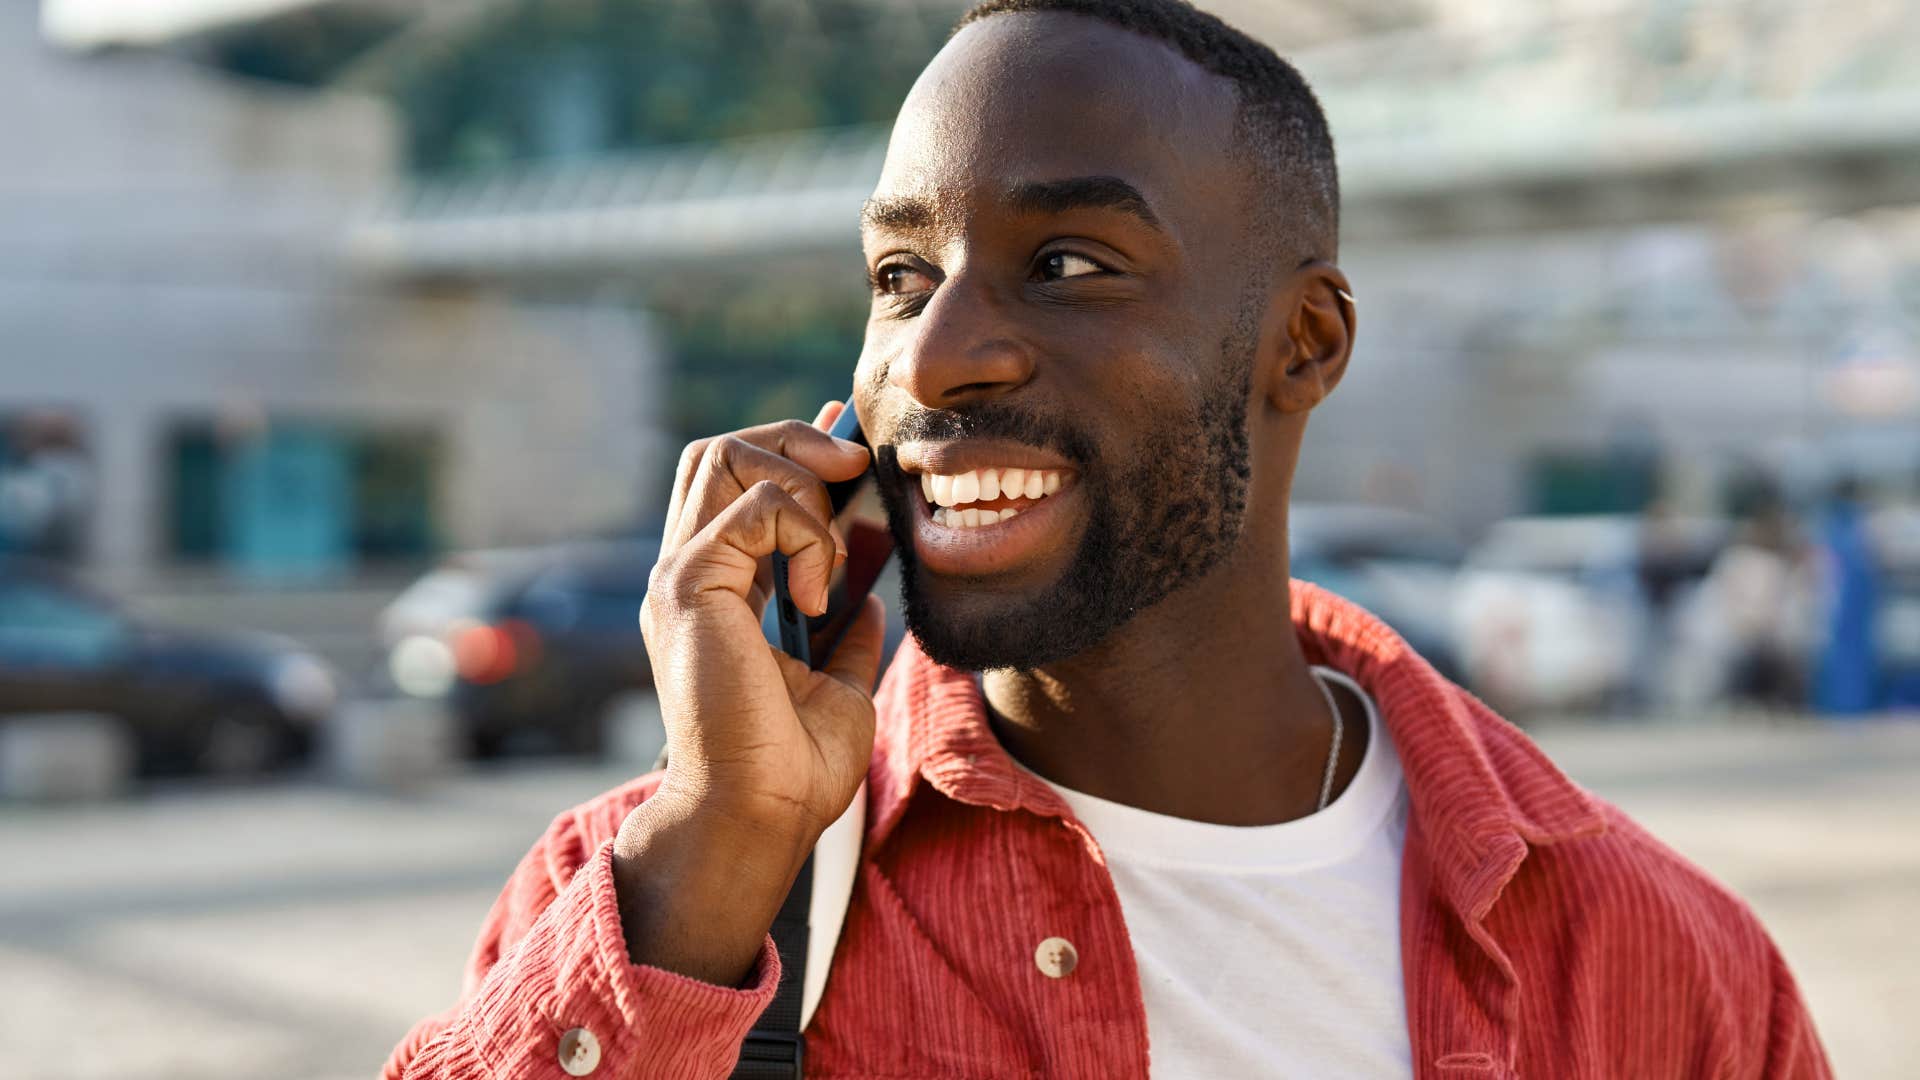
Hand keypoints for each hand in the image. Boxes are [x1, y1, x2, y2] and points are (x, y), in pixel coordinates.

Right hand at [615, 403, 886, 983]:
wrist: (760, 816)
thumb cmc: (793, 769)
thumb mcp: (838, 685)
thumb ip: (846, 636)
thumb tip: (870, 599)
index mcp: (715, 592)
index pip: (737, 483)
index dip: (794, 449)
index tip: (851, 448)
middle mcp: (688, 575)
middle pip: (719, 450)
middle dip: (793, 440)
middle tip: (853, 469)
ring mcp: (681, 578)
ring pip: (724, 456)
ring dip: (799, 479)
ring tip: (832, 551)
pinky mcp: (689, 588)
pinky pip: (756, 510)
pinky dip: (805, 535)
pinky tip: (818, 595)